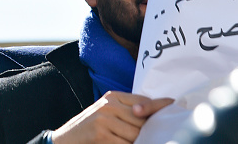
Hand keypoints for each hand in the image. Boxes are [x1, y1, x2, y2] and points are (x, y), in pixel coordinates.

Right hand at [49, 91, 172, 143]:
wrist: (64, 141)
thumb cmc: (89, 129)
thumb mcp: (105, 113)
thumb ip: (126, 111)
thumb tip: (152, 115)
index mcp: (111, 97)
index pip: (142, 100)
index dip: (159, 105)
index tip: (173, 105)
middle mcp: (108, 106)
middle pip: (142, 119)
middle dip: (151, 130)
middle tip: (161, 134)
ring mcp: (104, 120)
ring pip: (136, 134)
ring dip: (141, 142)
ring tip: (140, 141)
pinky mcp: (102, 136)